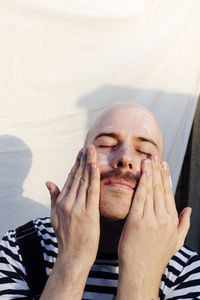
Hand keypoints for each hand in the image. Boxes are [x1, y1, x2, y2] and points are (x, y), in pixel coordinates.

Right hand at [46, 145, 99, 272]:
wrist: (73, 256)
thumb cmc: (66, 237)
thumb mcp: (54, 217)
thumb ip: (53, 198)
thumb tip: (49, 181)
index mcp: (61, 202)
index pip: (69, 178)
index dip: (76, 164)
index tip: (81, 153)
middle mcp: (67, 202)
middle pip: (76, 176)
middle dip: (83, 160)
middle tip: (88, 146)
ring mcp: (77, 207)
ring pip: (84, 181)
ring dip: (88, 164)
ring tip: (92, 150)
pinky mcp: (88, 213)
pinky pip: (92, 192)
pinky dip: (93, 177)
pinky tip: (95, 166)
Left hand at [117, 157, 190, 298]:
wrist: (141, 272)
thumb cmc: (156, 257)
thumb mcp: (176, 242)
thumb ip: (184, 224)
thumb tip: (189, 209)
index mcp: (171, 220)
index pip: (169, 193)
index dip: (166, 177)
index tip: (163, 165)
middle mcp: (163, 218)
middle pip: (160, 188)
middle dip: (157, 170)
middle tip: (155, 156)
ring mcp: (150, 219)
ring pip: (151, 190)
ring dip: (149, 173)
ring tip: (148, 159)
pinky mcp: (136, 221)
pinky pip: (139, 198)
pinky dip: (141, 184)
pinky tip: (141, 173)